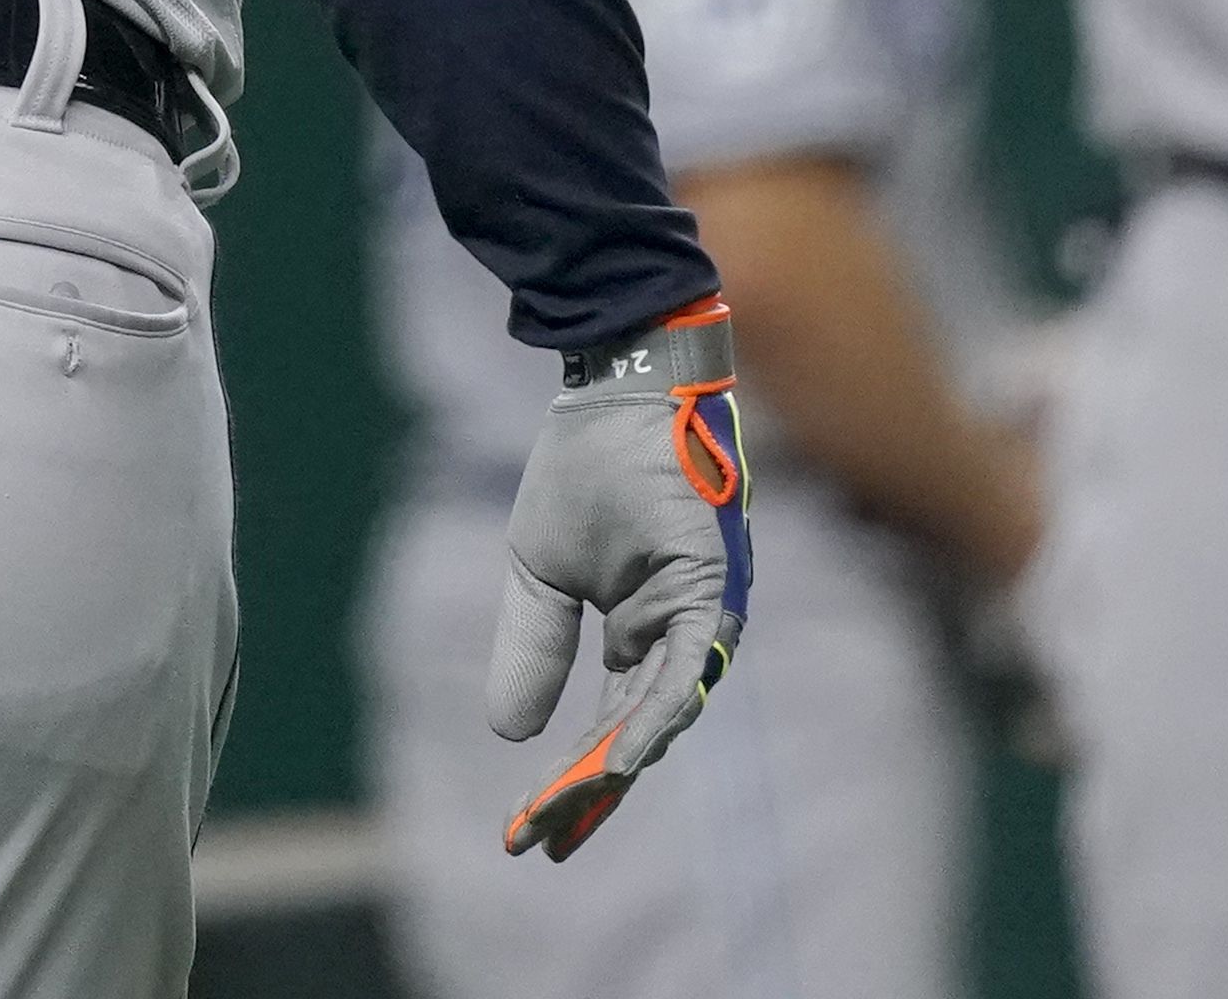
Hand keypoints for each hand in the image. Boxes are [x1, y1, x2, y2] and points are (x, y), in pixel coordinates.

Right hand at [486, 298, 753, 862]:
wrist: (611, 384)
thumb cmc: (586, 466)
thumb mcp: (539, 572)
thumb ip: (533, 648)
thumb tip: (512, 734)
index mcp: (643, 628)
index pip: (609, 723)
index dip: (570, 780)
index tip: (523, 832)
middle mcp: (681, 630)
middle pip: (637, 732)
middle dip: (591, 794)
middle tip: (543, 844)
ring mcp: (704, 610)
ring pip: (663, 711)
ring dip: (616, 766)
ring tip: (569, 815)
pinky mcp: (715, 584)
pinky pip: (688, 664)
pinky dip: (657, 713)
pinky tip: (621, 759)